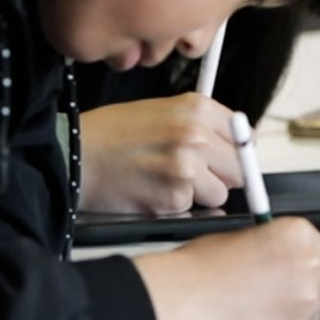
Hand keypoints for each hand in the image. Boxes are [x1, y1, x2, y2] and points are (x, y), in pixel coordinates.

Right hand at [77, 94, 243, 213]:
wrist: (74, 156)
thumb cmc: (111, 135)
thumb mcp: (161, 112)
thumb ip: (201, 126)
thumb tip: (236, 150)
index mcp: (197, 108)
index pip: (245, 137)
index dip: (230, 151)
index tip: (218, 157)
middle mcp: (196, 135)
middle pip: (239, 168)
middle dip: (219, 175)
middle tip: (187, 173)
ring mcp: (187, 168)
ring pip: (219, 193)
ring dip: (198, 195)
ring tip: (164, 181)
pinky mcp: (174, 199)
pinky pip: (193, 210)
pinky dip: (175, 208)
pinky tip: (151, 192)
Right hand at [132, 218, 319, 319]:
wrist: (188, 293)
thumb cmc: (204, 264)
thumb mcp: (244, 235)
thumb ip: (274, 243)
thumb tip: (282, 254)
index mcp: (297, 233)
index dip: (304, 259)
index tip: (293, 265)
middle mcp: (308, 263)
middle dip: (301, 283)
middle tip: (274, 286)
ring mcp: (305, 297)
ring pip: (314, 305)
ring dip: (296, 306)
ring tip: (263, 303)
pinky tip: (264, 318)